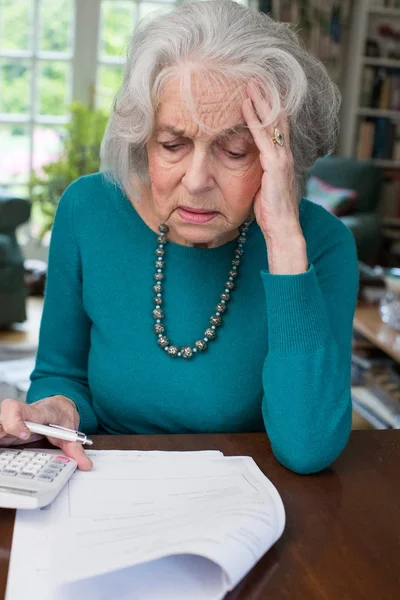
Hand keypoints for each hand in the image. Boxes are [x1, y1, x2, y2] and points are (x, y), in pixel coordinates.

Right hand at [0, 396, 91, 469]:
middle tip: (6, 444)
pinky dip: (0, 439)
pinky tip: (3, 451)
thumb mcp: (69, 430)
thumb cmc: (59, 414)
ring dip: (0, 436)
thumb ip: (75, 448)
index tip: (25, 434)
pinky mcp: (5, 429)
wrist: (57, 405)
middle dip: (1, 430)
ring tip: (5, 448)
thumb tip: (85, 464)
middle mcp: (18, 415)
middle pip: (1, 416)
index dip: (15, 422)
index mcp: (34, 412)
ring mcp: (10, 420)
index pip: (16, 409)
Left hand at [242, 80, 307, 273]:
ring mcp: (282, 158)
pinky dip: (255, 120)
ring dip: (260, 102)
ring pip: (272, 123)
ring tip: (249, 83)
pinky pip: (264, 137)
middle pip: (277, 117)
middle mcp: (285, 154)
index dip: (268, 107)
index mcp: (282, 158)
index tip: (256, 91)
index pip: (276, 126)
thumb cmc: (271, 212)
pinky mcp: (275, 166)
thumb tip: (243, 163)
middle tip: (254, 77)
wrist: (282, 228)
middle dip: (266, 97)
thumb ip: (258, 171)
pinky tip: (245, 107)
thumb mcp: (261, 186)